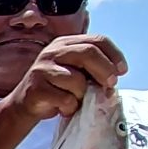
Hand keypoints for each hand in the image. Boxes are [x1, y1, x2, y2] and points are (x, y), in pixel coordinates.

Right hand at [3, 34, 126, 121]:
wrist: (25, 106)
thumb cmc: (56, 89)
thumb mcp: (76, 72)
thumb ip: (93, 68)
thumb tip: (116, 76)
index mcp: (66, 43)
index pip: (97, 40)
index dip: (114, 55)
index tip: (122, 71)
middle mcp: (53, 51)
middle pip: (88, 53)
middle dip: (105, 70)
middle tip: (110, 85)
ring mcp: (42, 68)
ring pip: (77, 80)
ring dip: (82, 95)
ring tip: (76, 101)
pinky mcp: (36, 88)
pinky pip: (65, 98)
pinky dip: (70, 107)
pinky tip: (63, 108)